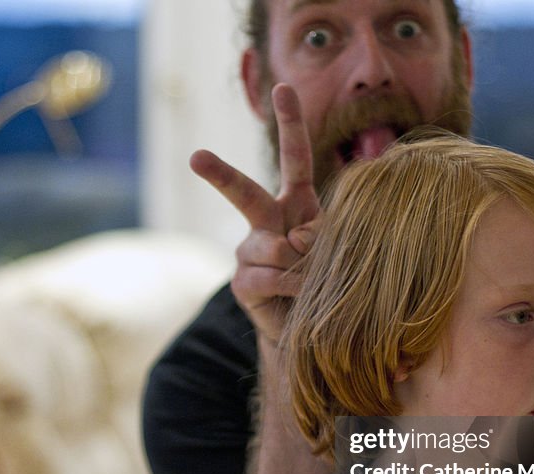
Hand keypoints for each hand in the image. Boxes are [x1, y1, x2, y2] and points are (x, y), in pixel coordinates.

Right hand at [190, 84, 318, 342]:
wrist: (309, 327)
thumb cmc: (328, 279)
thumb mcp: (338, 249)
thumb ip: (322, 235)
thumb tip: (292, 240)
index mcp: (295, 203)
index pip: (294, 156)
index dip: (290, 122)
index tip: (283, 87)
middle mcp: (267, 221)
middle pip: (244, 193)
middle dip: (219, 175)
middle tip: (196, 158)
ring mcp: (250, 251)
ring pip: (274, 246)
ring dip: (302, 264)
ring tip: (313, 279)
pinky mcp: (242, 282)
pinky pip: (271, 275)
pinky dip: (293, 285)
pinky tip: (298, 295)